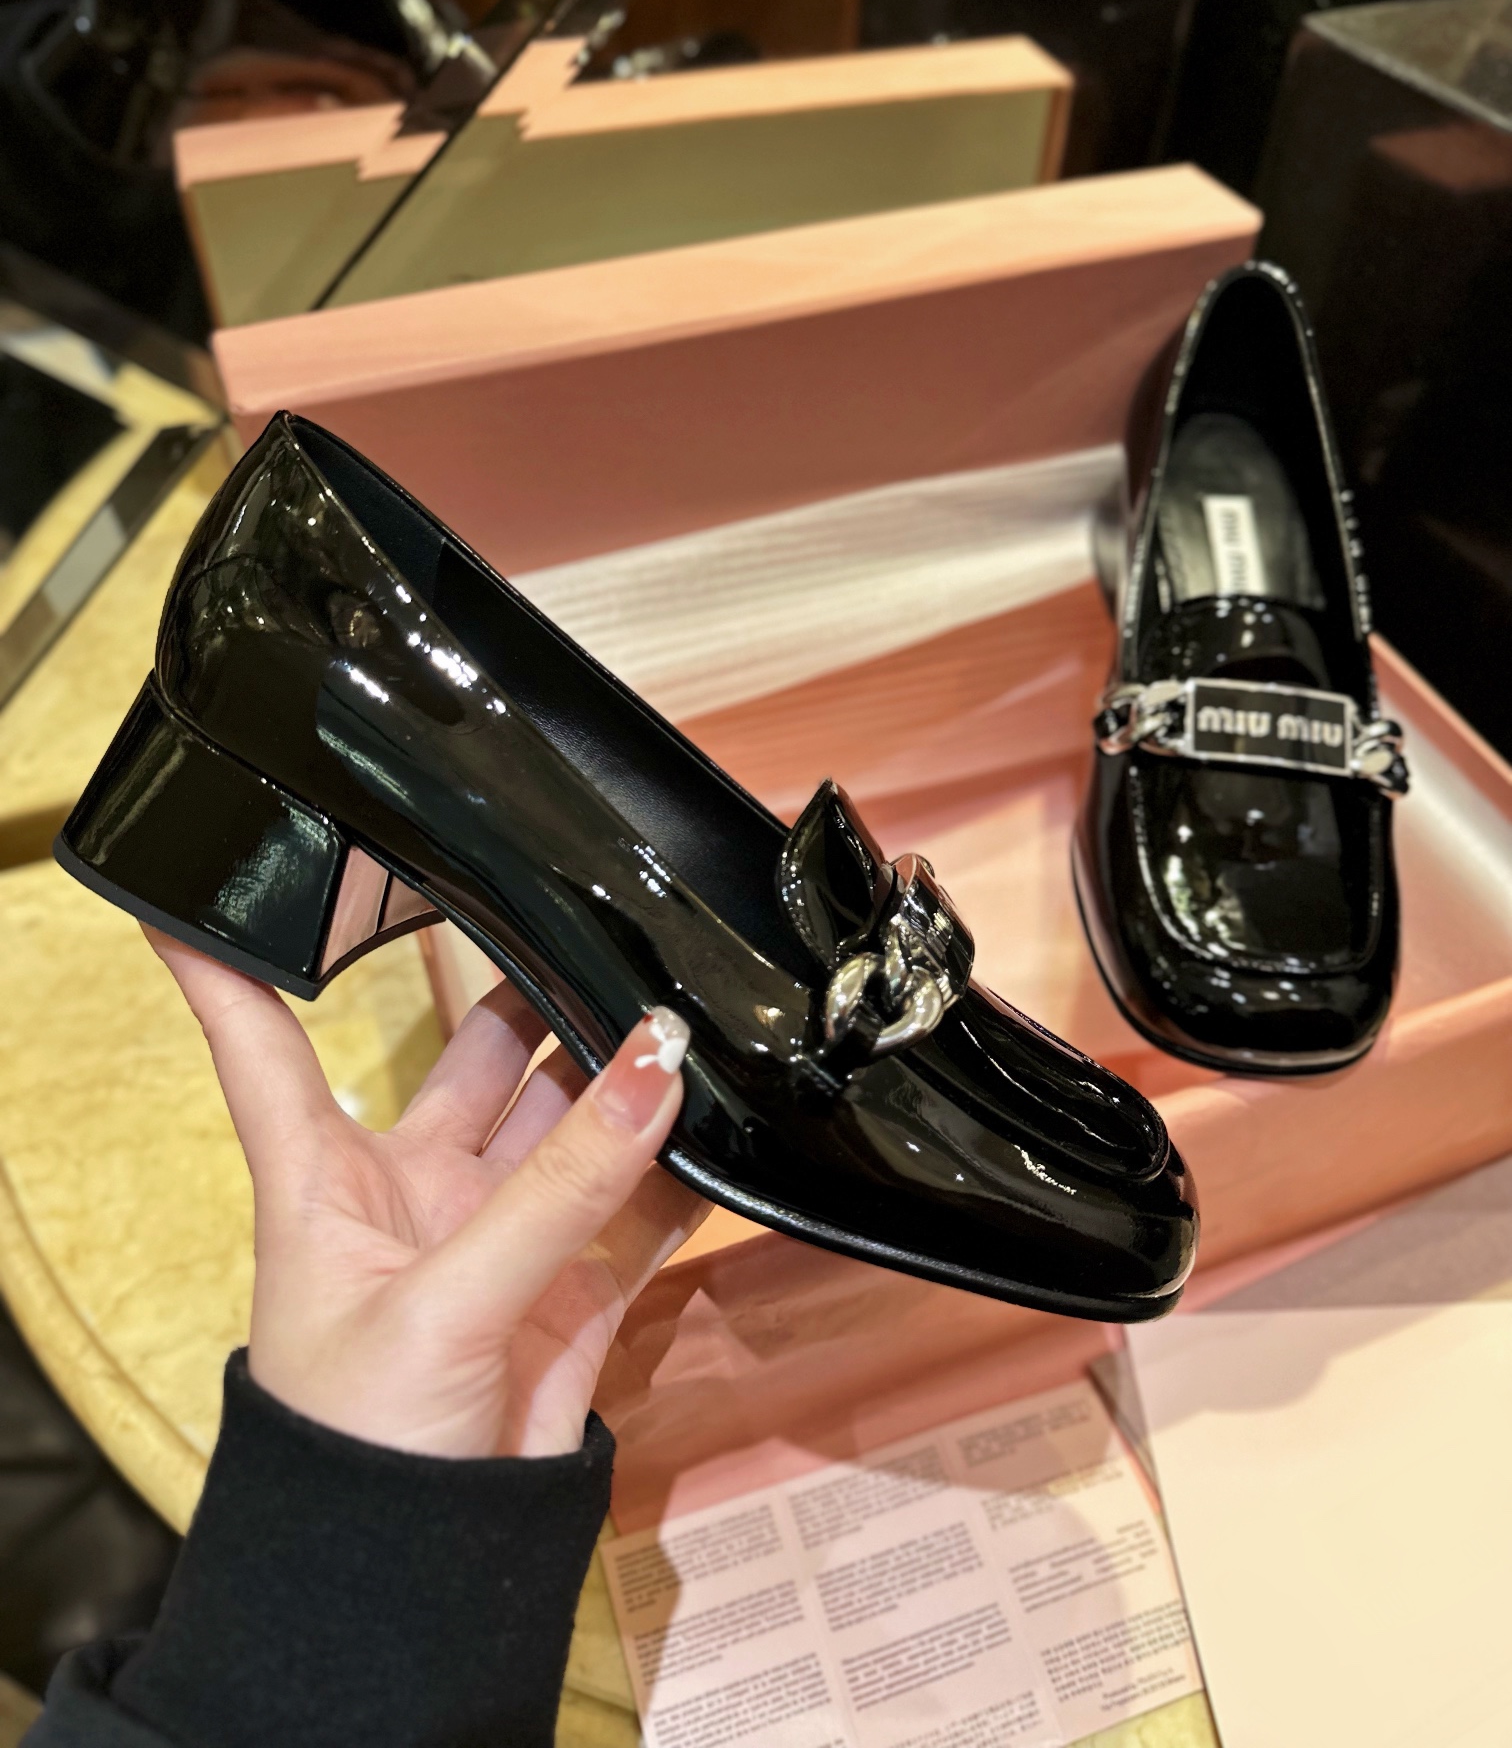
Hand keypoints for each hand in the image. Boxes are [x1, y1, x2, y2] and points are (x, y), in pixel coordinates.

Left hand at [147, 929, 708, 1459]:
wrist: (418, 1579)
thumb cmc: (356, 1445)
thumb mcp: (444, 1301)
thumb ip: (559, 1187)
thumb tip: (655, 1066)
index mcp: (326, 1177)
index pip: (266, 1047)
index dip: (241, 965)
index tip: (228, 880)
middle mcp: (415, 1187)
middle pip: (477, 1056)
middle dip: (533, 990)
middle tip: (603, 921)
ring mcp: (503, 1232)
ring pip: (574, 1118)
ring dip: (625, 1074)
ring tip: (686, 1005)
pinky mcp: (576, 1285)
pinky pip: (639, 1202)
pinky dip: (683, 1164)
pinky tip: (724, 1113)